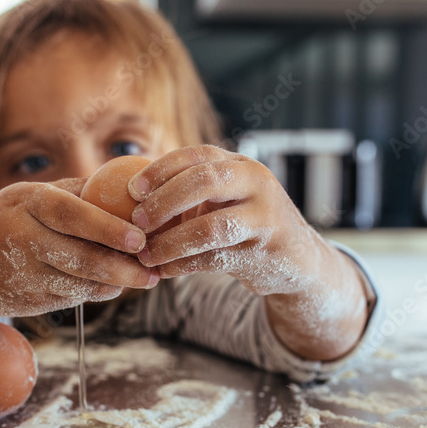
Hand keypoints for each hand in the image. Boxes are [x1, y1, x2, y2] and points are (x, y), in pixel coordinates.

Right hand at [0, 177, 156, 360]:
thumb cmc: (4, 222)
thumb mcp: (26, 197)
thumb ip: (73, 192)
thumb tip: (129, 186)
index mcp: (24, 204)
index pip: (71, 214)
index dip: (107, 228)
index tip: (139, 239)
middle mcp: (22, 239)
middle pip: (82, 258)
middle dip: (124, 268)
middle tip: (154, 270)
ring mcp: (25, 276)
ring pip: (83, 284)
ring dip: (117, 283)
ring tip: (146, 277)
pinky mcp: (30, 304)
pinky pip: (74, 299)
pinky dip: (98, 292)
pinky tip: (114, 285)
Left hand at [126, 145, 314, 294]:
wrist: (298, 259)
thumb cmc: (246, 225)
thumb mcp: (226, 199)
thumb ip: (191, 191)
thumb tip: (128, 194)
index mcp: (240, 164)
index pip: (197, 156)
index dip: (161, 169)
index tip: (131, 189)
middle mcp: (256, 183)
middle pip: (204, 181)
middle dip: (164, 202)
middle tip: (136, 222)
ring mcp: (265, 217)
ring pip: (210, 227)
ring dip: (171, 243)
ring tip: (145, 255)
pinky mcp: (265, 251)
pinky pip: (215, 258)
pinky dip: (183, 265)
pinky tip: (163, 271)